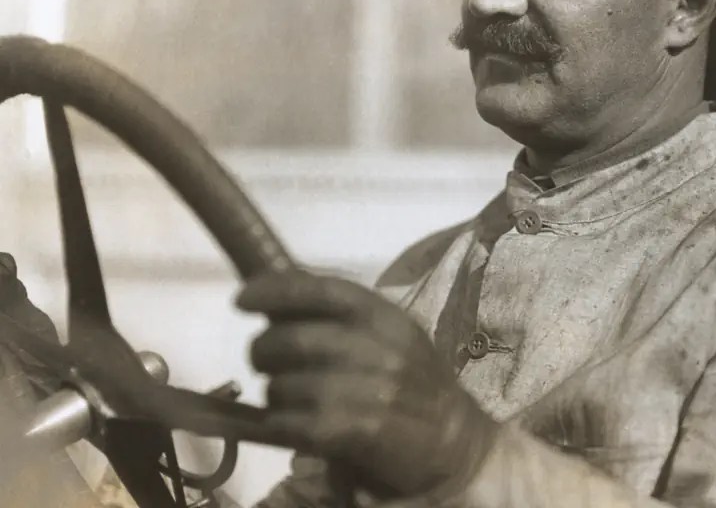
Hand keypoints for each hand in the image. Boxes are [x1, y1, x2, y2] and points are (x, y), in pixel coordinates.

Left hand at [236, 267, 499, 501]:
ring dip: (274, 393)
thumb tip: (275, 303)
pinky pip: (296, 423)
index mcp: (387, 317)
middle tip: (263, 361)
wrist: (456, 442)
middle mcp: (382, 348)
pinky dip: (281, 424)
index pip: (324, 291)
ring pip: (288, 384)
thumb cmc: (413, 385)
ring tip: (284, 398)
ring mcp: (374, 390)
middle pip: (294, 338)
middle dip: (263, 349)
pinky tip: (290, 425)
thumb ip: (341, 319)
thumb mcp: (388, 338)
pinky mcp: (364, 431)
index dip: (277, 290)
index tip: (242, 299)